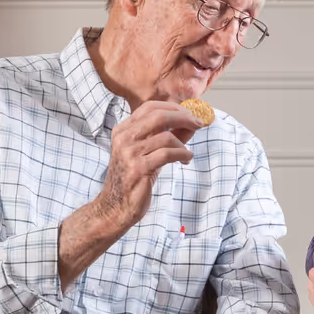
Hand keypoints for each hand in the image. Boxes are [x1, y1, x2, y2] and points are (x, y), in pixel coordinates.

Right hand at [98, 101, 198, 229]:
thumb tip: (190, 123)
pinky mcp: (139, 168)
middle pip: (158, 115)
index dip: (172, 107)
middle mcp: (124, 138)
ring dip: (183, 144)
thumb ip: (165, 136)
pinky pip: (168, 154)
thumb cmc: (133, 178)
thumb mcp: (147, 153)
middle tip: (198, 124)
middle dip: (183, 118)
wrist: (116, 206)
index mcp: (123, 130)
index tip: (189, 114)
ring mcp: (130, 153)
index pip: (149, 107)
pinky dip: (183, 154)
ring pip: (166, 137)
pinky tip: (186, 159)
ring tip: (186, 153)